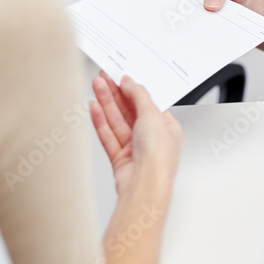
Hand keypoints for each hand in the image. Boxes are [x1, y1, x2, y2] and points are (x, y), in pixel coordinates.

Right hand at [90, 72, 183, 195]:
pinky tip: (94, 107)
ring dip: (106, 102)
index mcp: (168, 129)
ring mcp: (135, 149)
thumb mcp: (152, 115)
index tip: (121, 77)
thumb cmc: (159, 157)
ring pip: (118, 121)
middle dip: (116, 93)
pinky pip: (109, 135)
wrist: (144, 185)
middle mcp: (153, 139)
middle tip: (104, 77)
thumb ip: (139, 96)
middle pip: (131, 111)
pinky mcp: (120, 159)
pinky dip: (101, 121)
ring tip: (96, 85)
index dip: (134, 90)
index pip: (149, 104)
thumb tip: (130, 82)